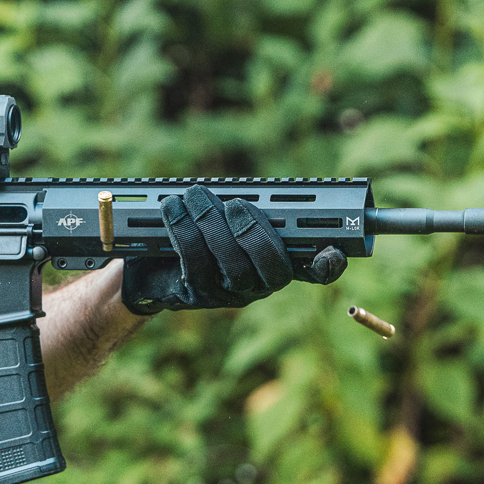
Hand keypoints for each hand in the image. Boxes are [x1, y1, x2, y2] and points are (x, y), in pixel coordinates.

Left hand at [122, 185, 346, 313]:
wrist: (151, 259)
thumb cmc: (199, 226)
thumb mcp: (226, 212)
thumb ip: (248, 204)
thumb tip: (258, 190)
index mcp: (279, 259)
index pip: (315, 269)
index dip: (328, 264)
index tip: (331, 250)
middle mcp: (260, 282)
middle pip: (274, 272)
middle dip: (256, 235)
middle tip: (236, 205)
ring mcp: (230, 292)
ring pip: (233, 268)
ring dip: (213, 225)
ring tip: (196, 195)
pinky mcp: (198, 292)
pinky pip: (195, 265)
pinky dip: (183, 230)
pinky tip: (173, 207)